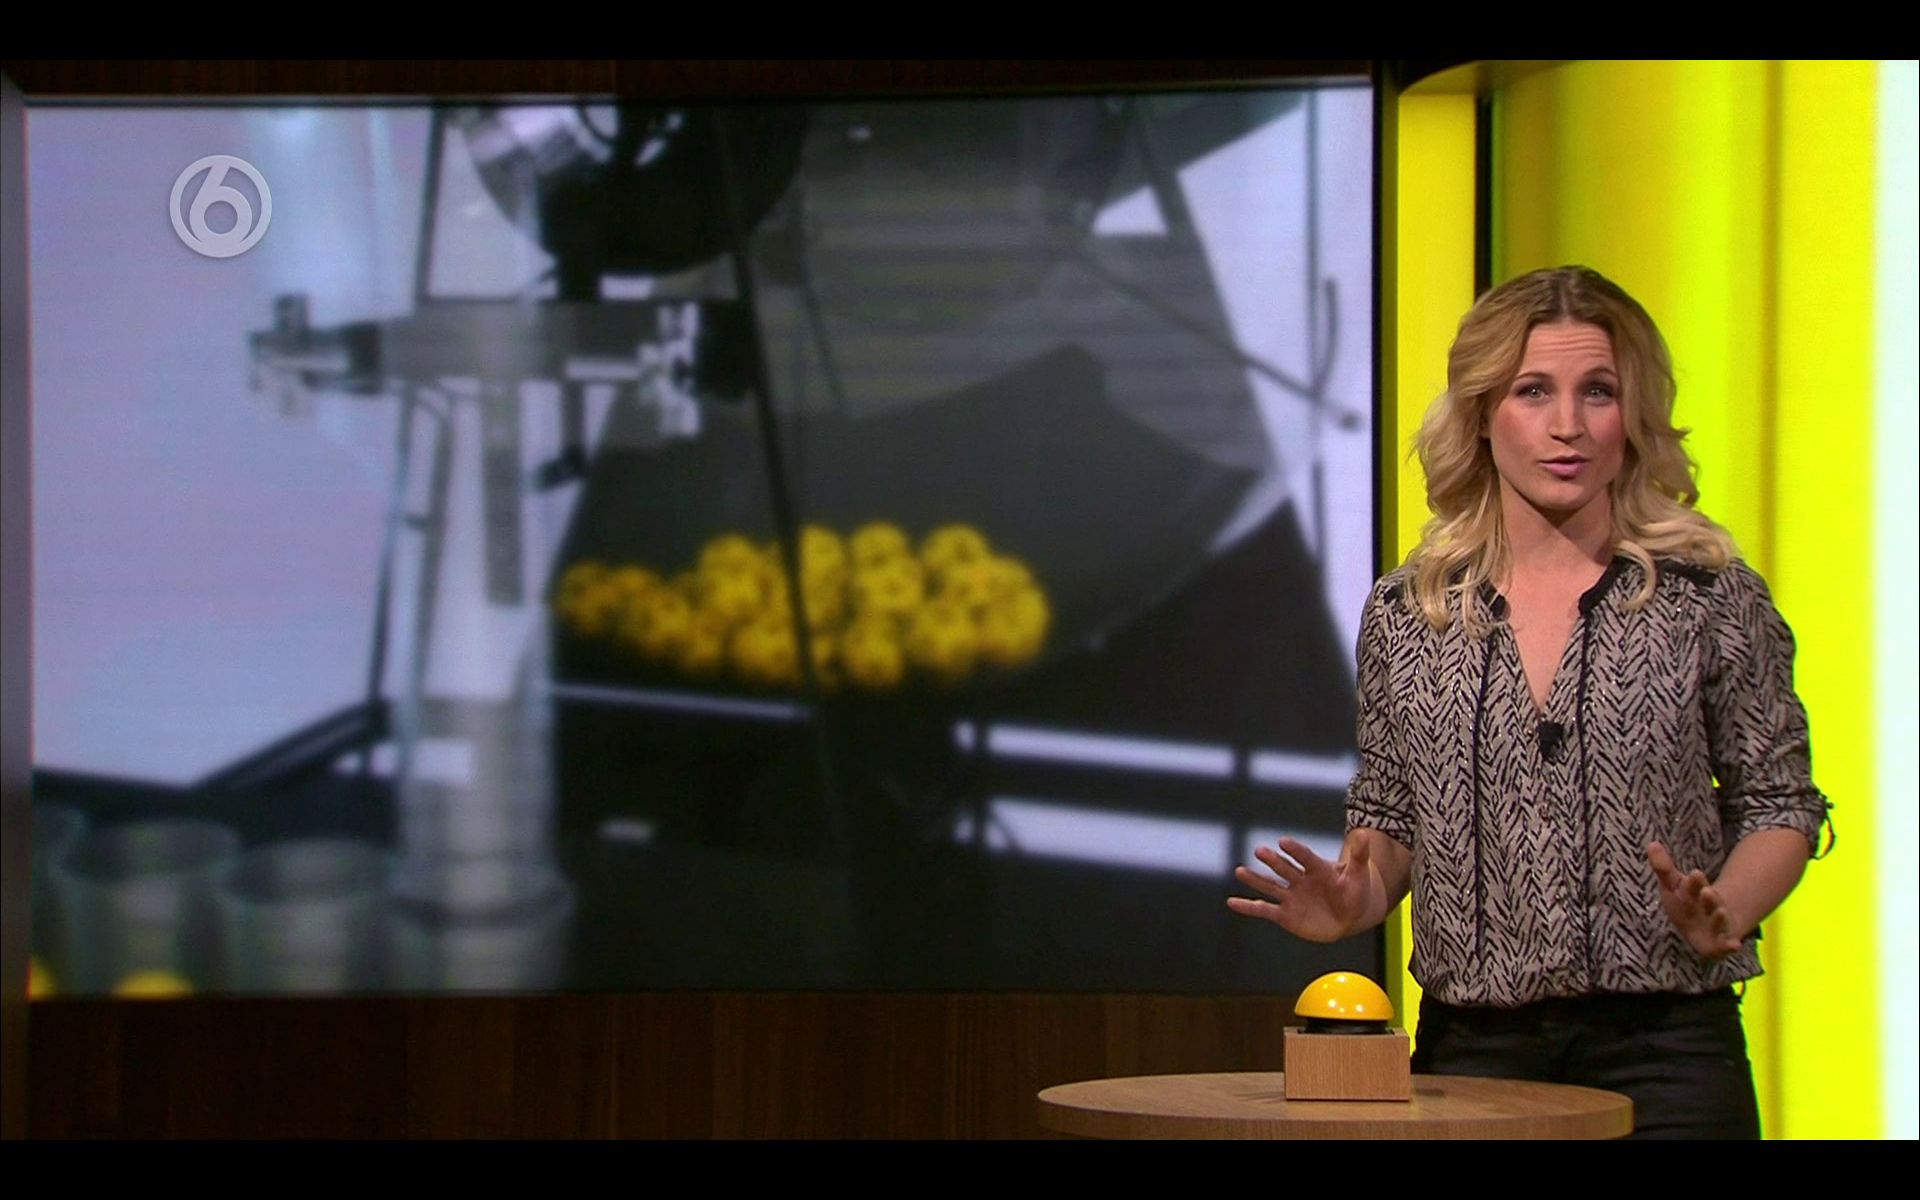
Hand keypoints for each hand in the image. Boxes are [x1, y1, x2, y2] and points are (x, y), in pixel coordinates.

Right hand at [1228, 831, 1374, 943]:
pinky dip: (1248, 907)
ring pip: (1270, 886)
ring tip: (1239, 871)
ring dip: (1255, 879)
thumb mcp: (1359, 874)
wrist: (1348, 916)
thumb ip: (1359, 855)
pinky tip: (1232, 902)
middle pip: (1284, 868)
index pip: (1304, 856)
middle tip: (1260, 851)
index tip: (1283, 842)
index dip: (1294, 850)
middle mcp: (1299, 879)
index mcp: (1316, 868)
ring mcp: (1290, 896)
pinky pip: (1264, 910)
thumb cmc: (1354, 891)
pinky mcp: (1285, 914)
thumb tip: (1365, 832)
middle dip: (1272, 860)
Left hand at [1647, 842, 1743, 958]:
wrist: (1706, 927)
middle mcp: (1709, 906)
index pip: (1694, 884)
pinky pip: (1727, 945)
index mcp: (1697, 891)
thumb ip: (1663, 867)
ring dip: (1719, 917)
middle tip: (1707, 891)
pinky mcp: (1721, 943)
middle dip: (1709, 896)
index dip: (1694, 881)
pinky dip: (1731, 945)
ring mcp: (1717, 924)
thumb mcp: (1672, 886)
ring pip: (1719, 920)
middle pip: (1709, 900)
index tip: (1694, 874)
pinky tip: (1735, 945)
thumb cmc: (1686, 903)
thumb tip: (1651, 843)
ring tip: (1720, 912)